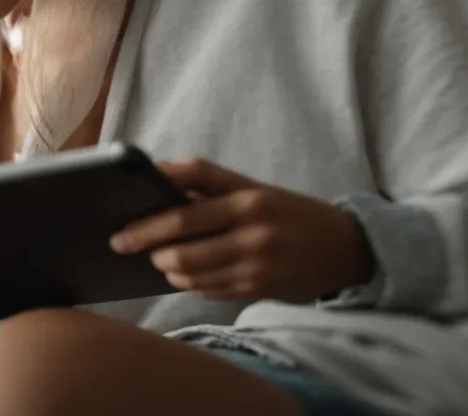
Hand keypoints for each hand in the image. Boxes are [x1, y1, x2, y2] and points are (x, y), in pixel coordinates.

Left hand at [110, 158, 374, 302]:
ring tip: (160, 260)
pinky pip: (208, 289)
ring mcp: (255, 265)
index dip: (149, 218)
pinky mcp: (257, 289)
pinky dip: (189, 283)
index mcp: (248, 199)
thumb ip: (208, 182)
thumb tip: (158, 178)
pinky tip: (187, 275)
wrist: (345, 249)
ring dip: (166, 268)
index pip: (186, 207)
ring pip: (190, 272)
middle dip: (147, 247)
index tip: (122, 221)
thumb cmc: (290, 212)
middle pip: (181, 244)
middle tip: (127, 245)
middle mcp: (252, 231)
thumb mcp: (255, 188)